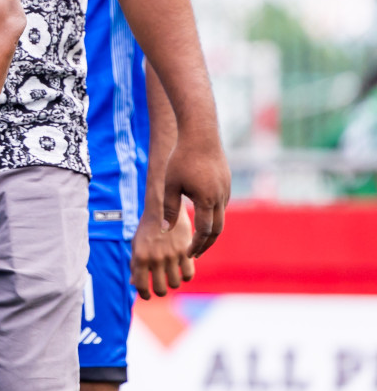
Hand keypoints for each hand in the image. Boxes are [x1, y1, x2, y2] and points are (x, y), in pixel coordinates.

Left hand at [131, 210, 195, 299]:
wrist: (162, 209)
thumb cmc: (146, 229)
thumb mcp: (136, 245)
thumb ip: (135, 265)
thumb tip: (133, 284)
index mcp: (140, 257)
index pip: (142, 286)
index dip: (145, 294)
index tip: (148, 296)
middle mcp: (155, 258)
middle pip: (161, 289)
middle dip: (160, 291)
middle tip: (160, 287)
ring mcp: (171, 256)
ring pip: (176, 284)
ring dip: (173, 283)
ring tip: (171, 277)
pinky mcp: (185, 252)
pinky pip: (189, 274)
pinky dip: (186, 276)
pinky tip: (182, 271)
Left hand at [162, 128, 230, 255]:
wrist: (201, 135)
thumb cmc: (182, 158)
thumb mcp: (171, 185)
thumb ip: (169, 208)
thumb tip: (164, 230)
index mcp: (206, 200)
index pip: (204, 232)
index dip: (197, 245)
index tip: (188, 254)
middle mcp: (220, 198)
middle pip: (217, 230)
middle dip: (206, 244)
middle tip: (194, 254)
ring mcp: (226, 191)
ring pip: (221, 218)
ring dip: (211, 231)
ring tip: (198, 240)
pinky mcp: (227, 183)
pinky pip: (222, 206)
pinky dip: (213, 217)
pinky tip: (202, 218)